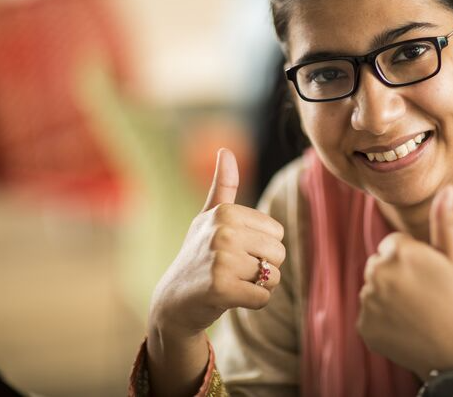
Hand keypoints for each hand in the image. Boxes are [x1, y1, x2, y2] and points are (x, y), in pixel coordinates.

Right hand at [148, 148, 285, 338]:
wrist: (173, 302)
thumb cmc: (198, 256)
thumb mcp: (208, 218)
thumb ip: (223, 185)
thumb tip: (225, 150)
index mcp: (225, 213)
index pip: (277, 234)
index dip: (262, 248)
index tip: (235, 251)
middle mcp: (222, 232)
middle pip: (279, 254)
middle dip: (263, 268)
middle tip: (234, 271)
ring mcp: (221, 260)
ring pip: (273, 277)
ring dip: (257, 286)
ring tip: (231, 283)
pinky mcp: (221, 288)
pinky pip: (263, 298)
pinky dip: (252, 303)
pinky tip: (229, 298)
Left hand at [357, 185, 452, 378]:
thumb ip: (444, 221)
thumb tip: (447, 188)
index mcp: (397, 251)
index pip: (392, 244)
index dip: (412, 259)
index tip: (428, 275)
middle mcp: (377, 273)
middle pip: (379, 264)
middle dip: (395, 274)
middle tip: (422, 294)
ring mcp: (368, 301)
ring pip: (372, 288)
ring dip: (387, 296)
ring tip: (414, 311)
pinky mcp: (363, 325)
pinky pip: (368, 313)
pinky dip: (381, 319)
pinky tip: (403, 326)